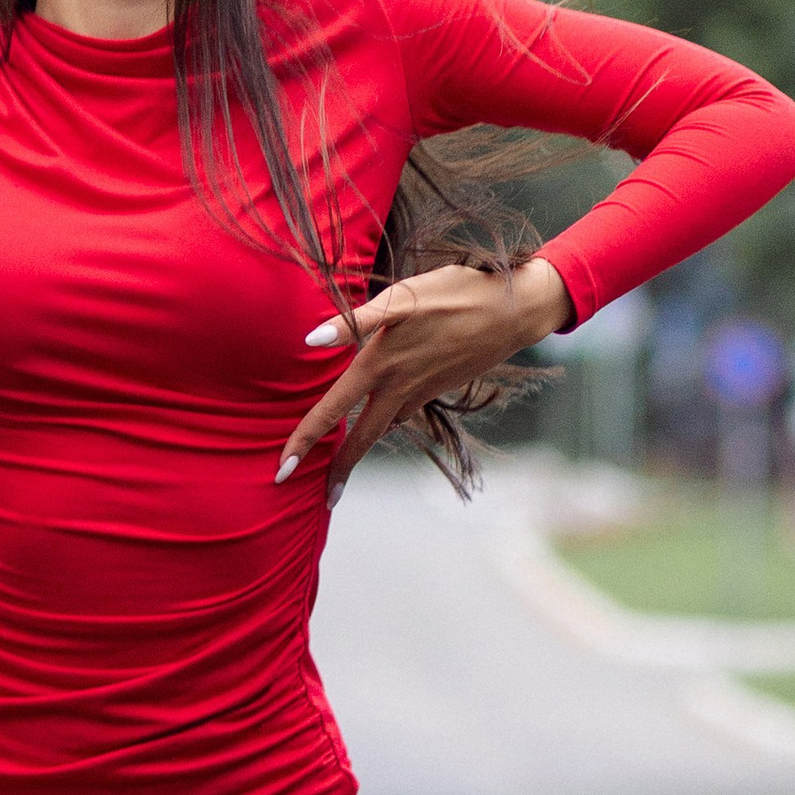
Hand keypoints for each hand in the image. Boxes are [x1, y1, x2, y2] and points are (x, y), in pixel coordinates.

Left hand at [276, 257, 572, 486]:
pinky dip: (384, 422)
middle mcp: (399, 385)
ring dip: (360, 450)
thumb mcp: (403, 297)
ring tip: (340, 467)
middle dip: (338, 470)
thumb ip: (355, 321)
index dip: (304, 440)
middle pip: (361, 438)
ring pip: (383, 427)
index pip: (332, 410)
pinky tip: (380, 419)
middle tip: (323, 501)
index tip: (281, 471)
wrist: (513, 310)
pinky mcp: (437, 385)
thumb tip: (310, 339)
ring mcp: (421, 390)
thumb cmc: (456, 293)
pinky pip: (404, 411)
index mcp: (380, 364)